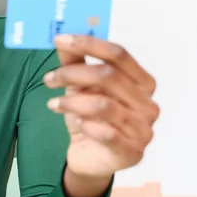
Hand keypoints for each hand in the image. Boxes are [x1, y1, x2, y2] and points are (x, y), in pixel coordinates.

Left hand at [44, 34, 158, 178]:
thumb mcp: (80, 86)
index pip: (118, 54)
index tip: (59, 39)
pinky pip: (106, 133)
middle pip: (108, 76)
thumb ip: (74, 62)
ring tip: (53, 103)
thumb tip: (61, 39)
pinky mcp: (131, 152)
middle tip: (49, 79)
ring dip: (71, 101)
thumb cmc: (90, 117)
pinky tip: (76, 123)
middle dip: (72, 74)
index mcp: (142, 82)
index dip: (88, 44)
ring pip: (102, 104)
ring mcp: (143, 130)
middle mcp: (148, 104)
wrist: (90, 156)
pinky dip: (85, 124)